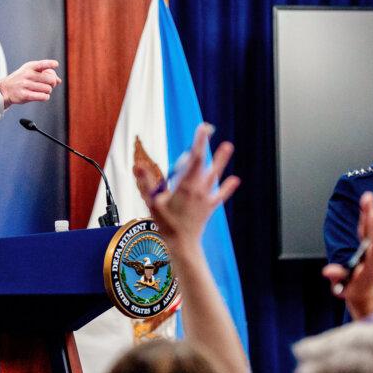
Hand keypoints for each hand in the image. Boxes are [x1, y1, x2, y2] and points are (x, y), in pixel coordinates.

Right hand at [0, 59, 61, 107]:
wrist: (6, 89)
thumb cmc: (22, 79)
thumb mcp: (30, 72)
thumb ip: (44, 73)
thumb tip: (58, 80)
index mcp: (29, 67)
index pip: (41, 64)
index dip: (49, 64)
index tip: (56, 64)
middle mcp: (27, 75)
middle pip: (49, 79)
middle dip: (53, 83)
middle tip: (50, 85)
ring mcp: (25, 85)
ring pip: (47, 89)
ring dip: (48, 91)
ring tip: (43, 90)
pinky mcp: (25, 95)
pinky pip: (42, 97)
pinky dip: (45, 97)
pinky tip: (43, 96)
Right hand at [134, 123, 239, 245]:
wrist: (182, 244)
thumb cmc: (166, 224)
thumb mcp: (152, 202)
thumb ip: (145, 182)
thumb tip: (137, 165)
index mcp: (186, 185)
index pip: (194, 158)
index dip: (199, 141)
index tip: (203, 128)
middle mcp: (198, 188)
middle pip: (205, 163)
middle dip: (205, 146)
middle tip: (209, 129)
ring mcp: (205, 198)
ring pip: (214, 175)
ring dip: (220, 160)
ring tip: (228, 146)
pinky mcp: (209, 207)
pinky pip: (219, 195)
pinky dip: (227, 187)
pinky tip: (235, 180)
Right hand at [322, 192, 372, 318]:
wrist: (364, 295)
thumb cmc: (352, 291)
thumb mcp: (342, 288)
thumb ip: (337, 277)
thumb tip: (327, 271)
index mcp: (370, 266)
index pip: (372, 246)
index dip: (371, 230)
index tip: (370, 215)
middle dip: (370, 215)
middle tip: (367, 198)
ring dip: (370, 214)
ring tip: (367, 198)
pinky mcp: (372, 249)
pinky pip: (371, 232)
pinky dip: (368, 220)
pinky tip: (367, 208)